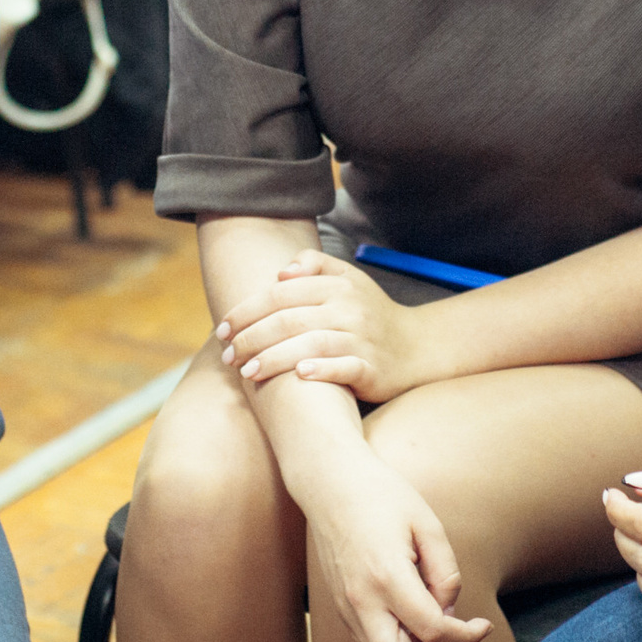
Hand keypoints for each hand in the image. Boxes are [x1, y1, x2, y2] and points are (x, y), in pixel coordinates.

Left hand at [219, 250, 429, 402]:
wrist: (418, 347)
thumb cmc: (371, 313)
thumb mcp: (348, 280)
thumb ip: (315, 266)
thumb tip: (280, 272)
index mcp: (337, 286)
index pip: (281, 294)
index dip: (247, 310)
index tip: (223, 328)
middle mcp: (349, 309)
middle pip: (290, 320)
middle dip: (252, 338)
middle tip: (228, 356)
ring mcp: (362, 339)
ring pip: (311, 344)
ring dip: (274, 358)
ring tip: (247, 372)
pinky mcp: (373, 368)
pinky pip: (344, 367)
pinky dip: (321, 369)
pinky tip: (299, 376)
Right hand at [301, 452, 491, 641]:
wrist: (330, 483)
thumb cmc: (382, 496)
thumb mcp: (428, 525)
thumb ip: (446, 573)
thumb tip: (447, 611)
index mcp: (387, 576)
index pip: (433, 631)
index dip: (466, 636)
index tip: (483, 626)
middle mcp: (361, 599)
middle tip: (451, 636)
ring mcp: (346, 605)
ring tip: (431, 618)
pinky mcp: (340, 605)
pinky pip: (369, 641)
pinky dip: (395, 640)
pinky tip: (410, 612)